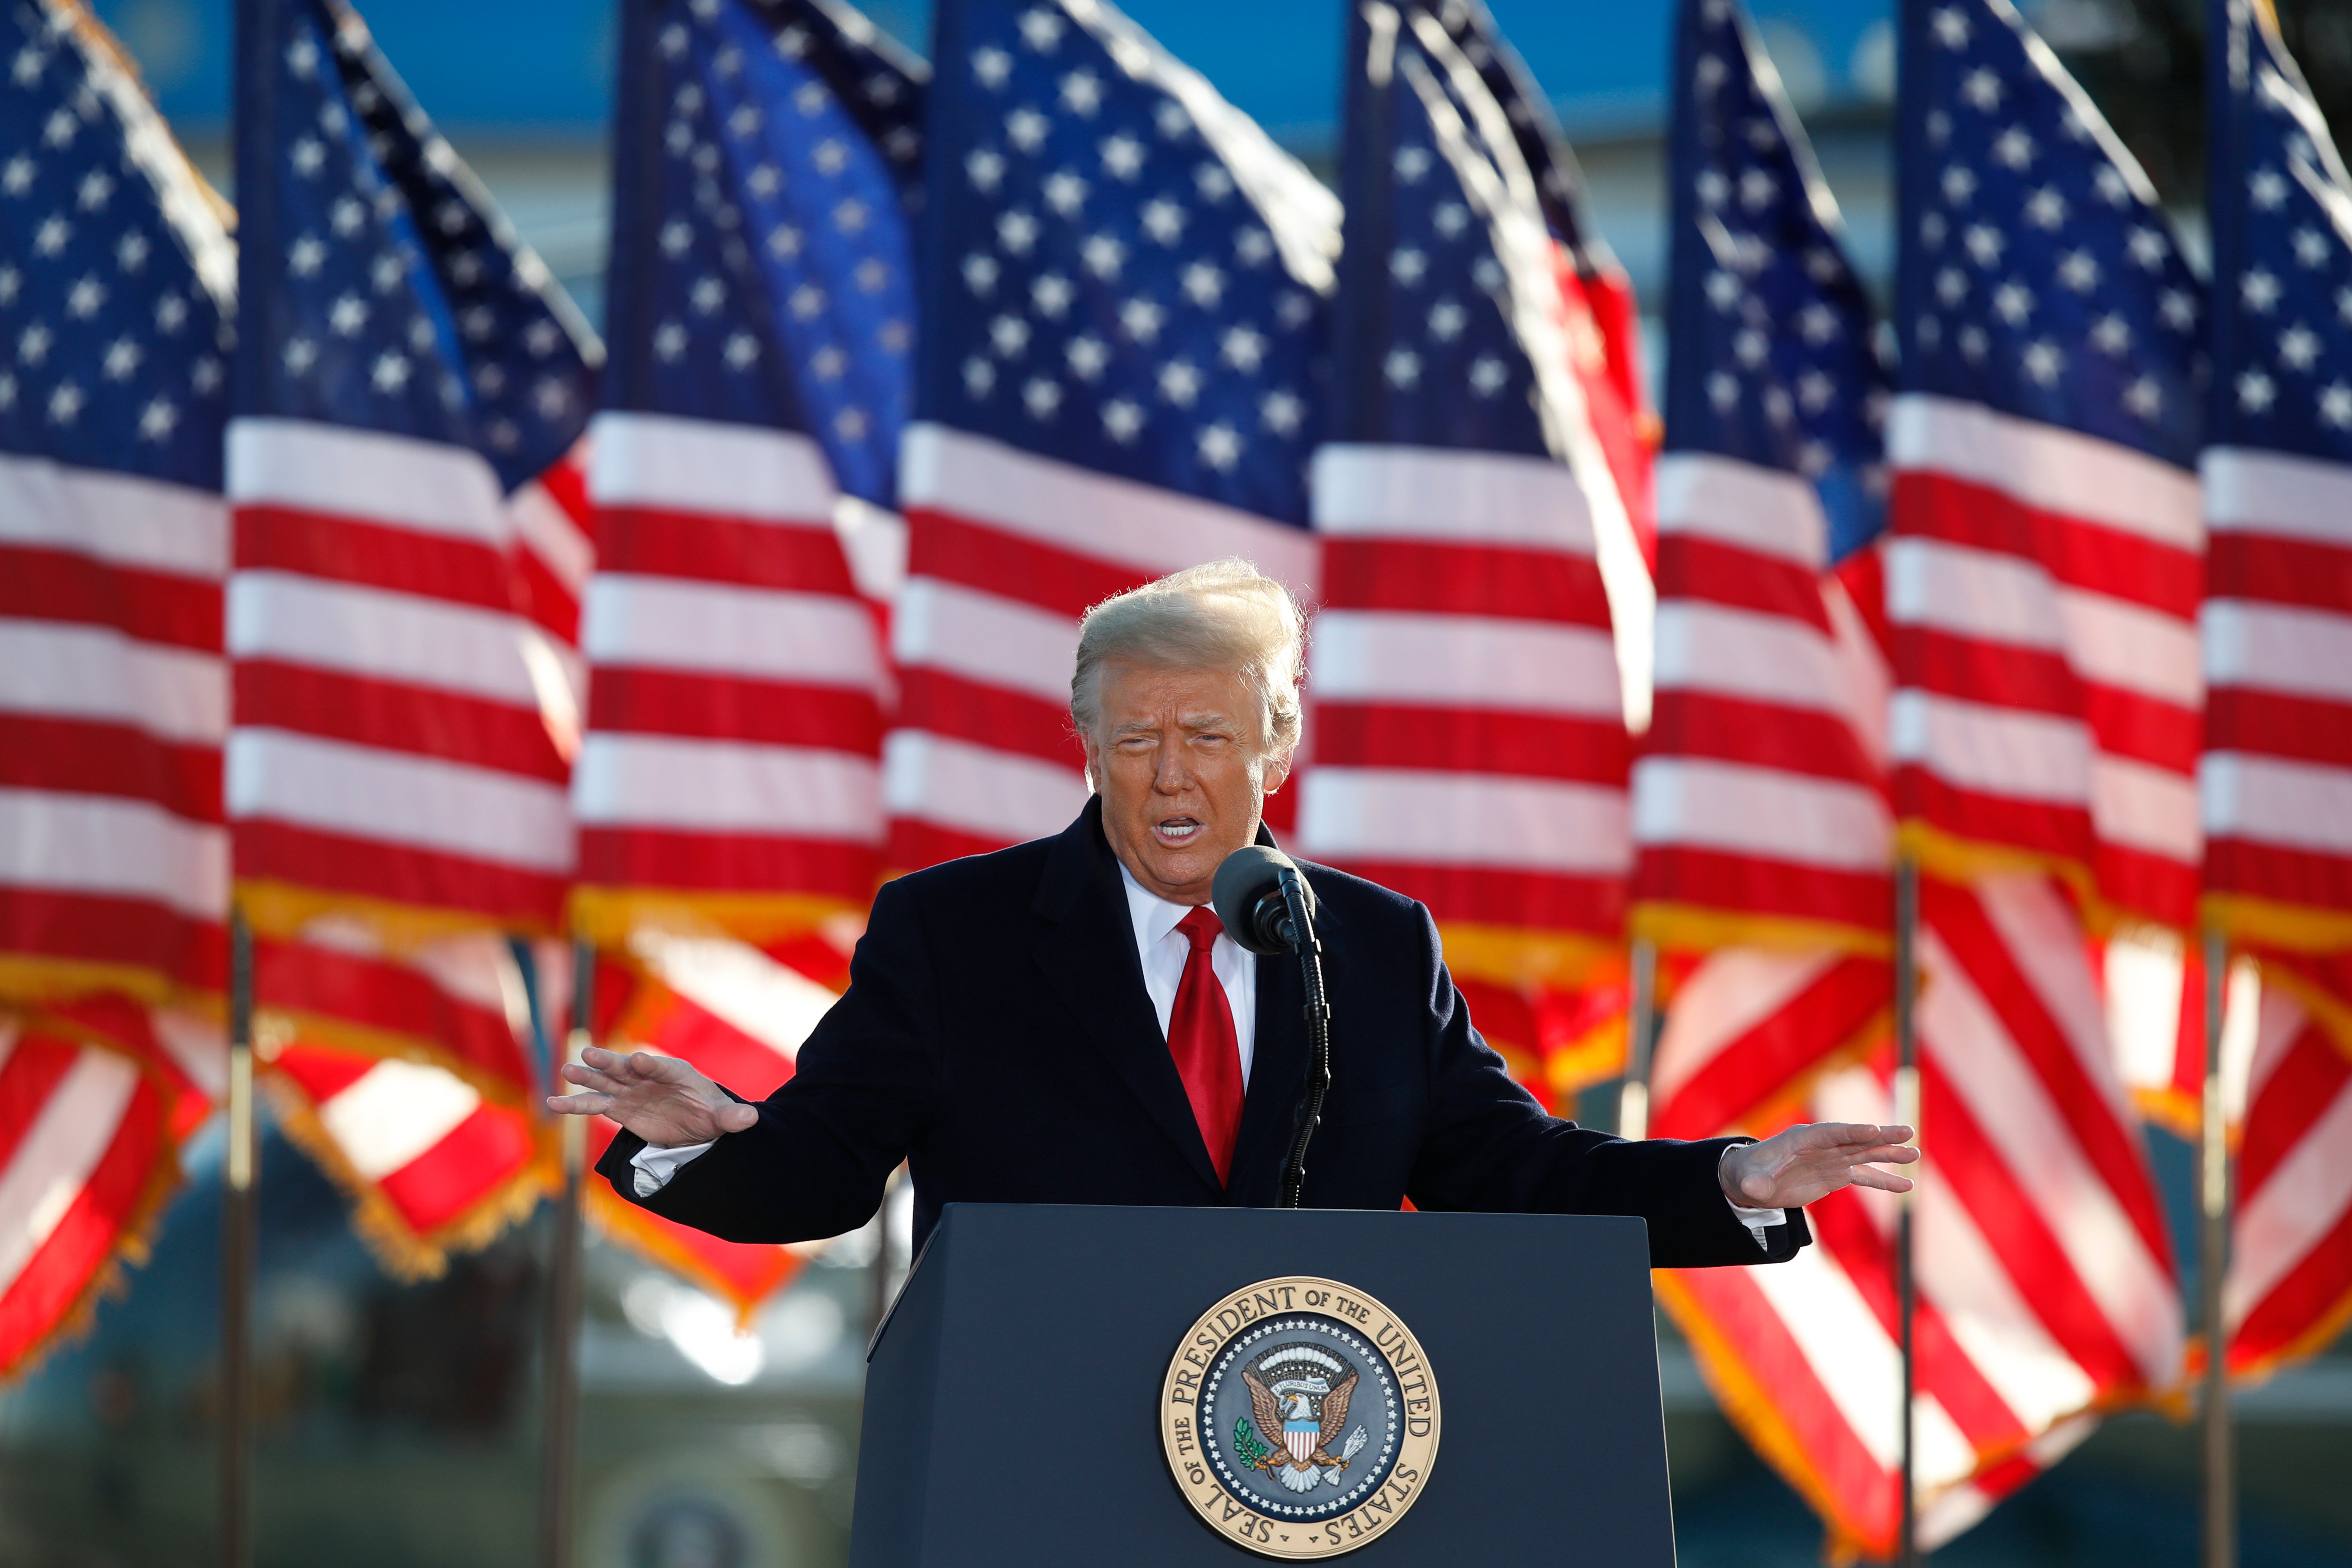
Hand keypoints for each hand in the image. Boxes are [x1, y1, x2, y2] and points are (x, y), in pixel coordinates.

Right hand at [545, 1044, 759, 1147]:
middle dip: (609, 1062)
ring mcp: (632, 1092)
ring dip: (586, 1078)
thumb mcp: (724, 1117)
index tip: (636, 1060)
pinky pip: (595, 1104)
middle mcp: (648, 1077)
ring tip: (565, 1072)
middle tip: (588, 1054)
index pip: (661, 1066)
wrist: (699, 1125)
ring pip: (606, 1082)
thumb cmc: (712, 1113)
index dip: (649, 1063)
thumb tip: (752, 1118)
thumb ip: (733, 1118)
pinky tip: (553, 1103)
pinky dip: (575, 1104)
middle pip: (626, 1068)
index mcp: (676, 1072)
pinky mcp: (620, 1109)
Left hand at [1718, 1122, 1917, 1210]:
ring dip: (1889, 1154)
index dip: (1851, 1131)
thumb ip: (1754, 1183)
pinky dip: (1884, 1180)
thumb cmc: (1749, 1174)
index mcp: (1800, 1138)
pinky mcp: (1837, 1174)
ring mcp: (1832, 1158)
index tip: (1874, 1130)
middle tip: (1908, 1131)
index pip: (1829, 1132)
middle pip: (1854, 1138)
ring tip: (1915, 1154)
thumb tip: (1752, 1188)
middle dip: (1880, 1135)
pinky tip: (1906, 1185)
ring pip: (1865, 1154)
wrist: (1754, 1181)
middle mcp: (1821, 1145)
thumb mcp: (1748, 1180)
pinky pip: (1865, 1176)